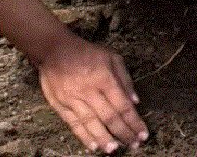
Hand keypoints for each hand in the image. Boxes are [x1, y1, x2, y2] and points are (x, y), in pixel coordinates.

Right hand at [37, 35, 147, 153]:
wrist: (54, 50)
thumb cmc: (86, 53)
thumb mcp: (111, 57)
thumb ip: (125, 79)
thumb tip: (135, 101)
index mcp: (104, 78)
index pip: (122, 105)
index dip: (134, 122)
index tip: (143, 134)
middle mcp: (89, 90)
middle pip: (109, 117)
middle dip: (123, 133)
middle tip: (133, 145)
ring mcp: (73, 99)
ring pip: (91, 123)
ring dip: (104, 139)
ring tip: (114, 150)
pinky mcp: (60, 104)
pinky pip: (73, 124)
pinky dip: (84, 136)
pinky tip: (93, 146)